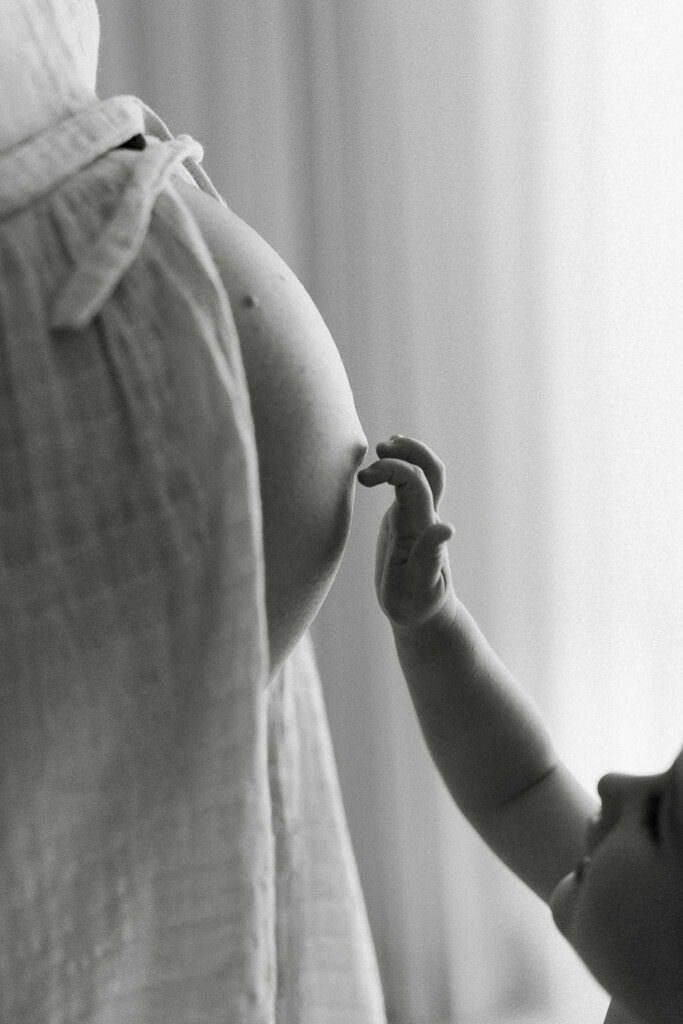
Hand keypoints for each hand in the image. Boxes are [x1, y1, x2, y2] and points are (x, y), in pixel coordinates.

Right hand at [357, 435, 455, 628]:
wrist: (424, 613)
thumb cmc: (415, 606)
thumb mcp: (415, 590)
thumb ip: (428, 559)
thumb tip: (448, 527)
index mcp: (420, 530)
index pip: (415, 486)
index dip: (392, 470)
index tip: (364, 478)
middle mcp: (423, 518)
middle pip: (431, 471)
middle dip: (410, 451)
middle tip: (380, 448)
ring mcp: (418, 516)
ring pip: (427, 473)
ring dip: (410, 453)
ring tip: (383, 447)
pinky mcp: (410, 518)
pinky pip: (414, 483)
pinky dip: (404, 464)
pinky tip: (386, 457)